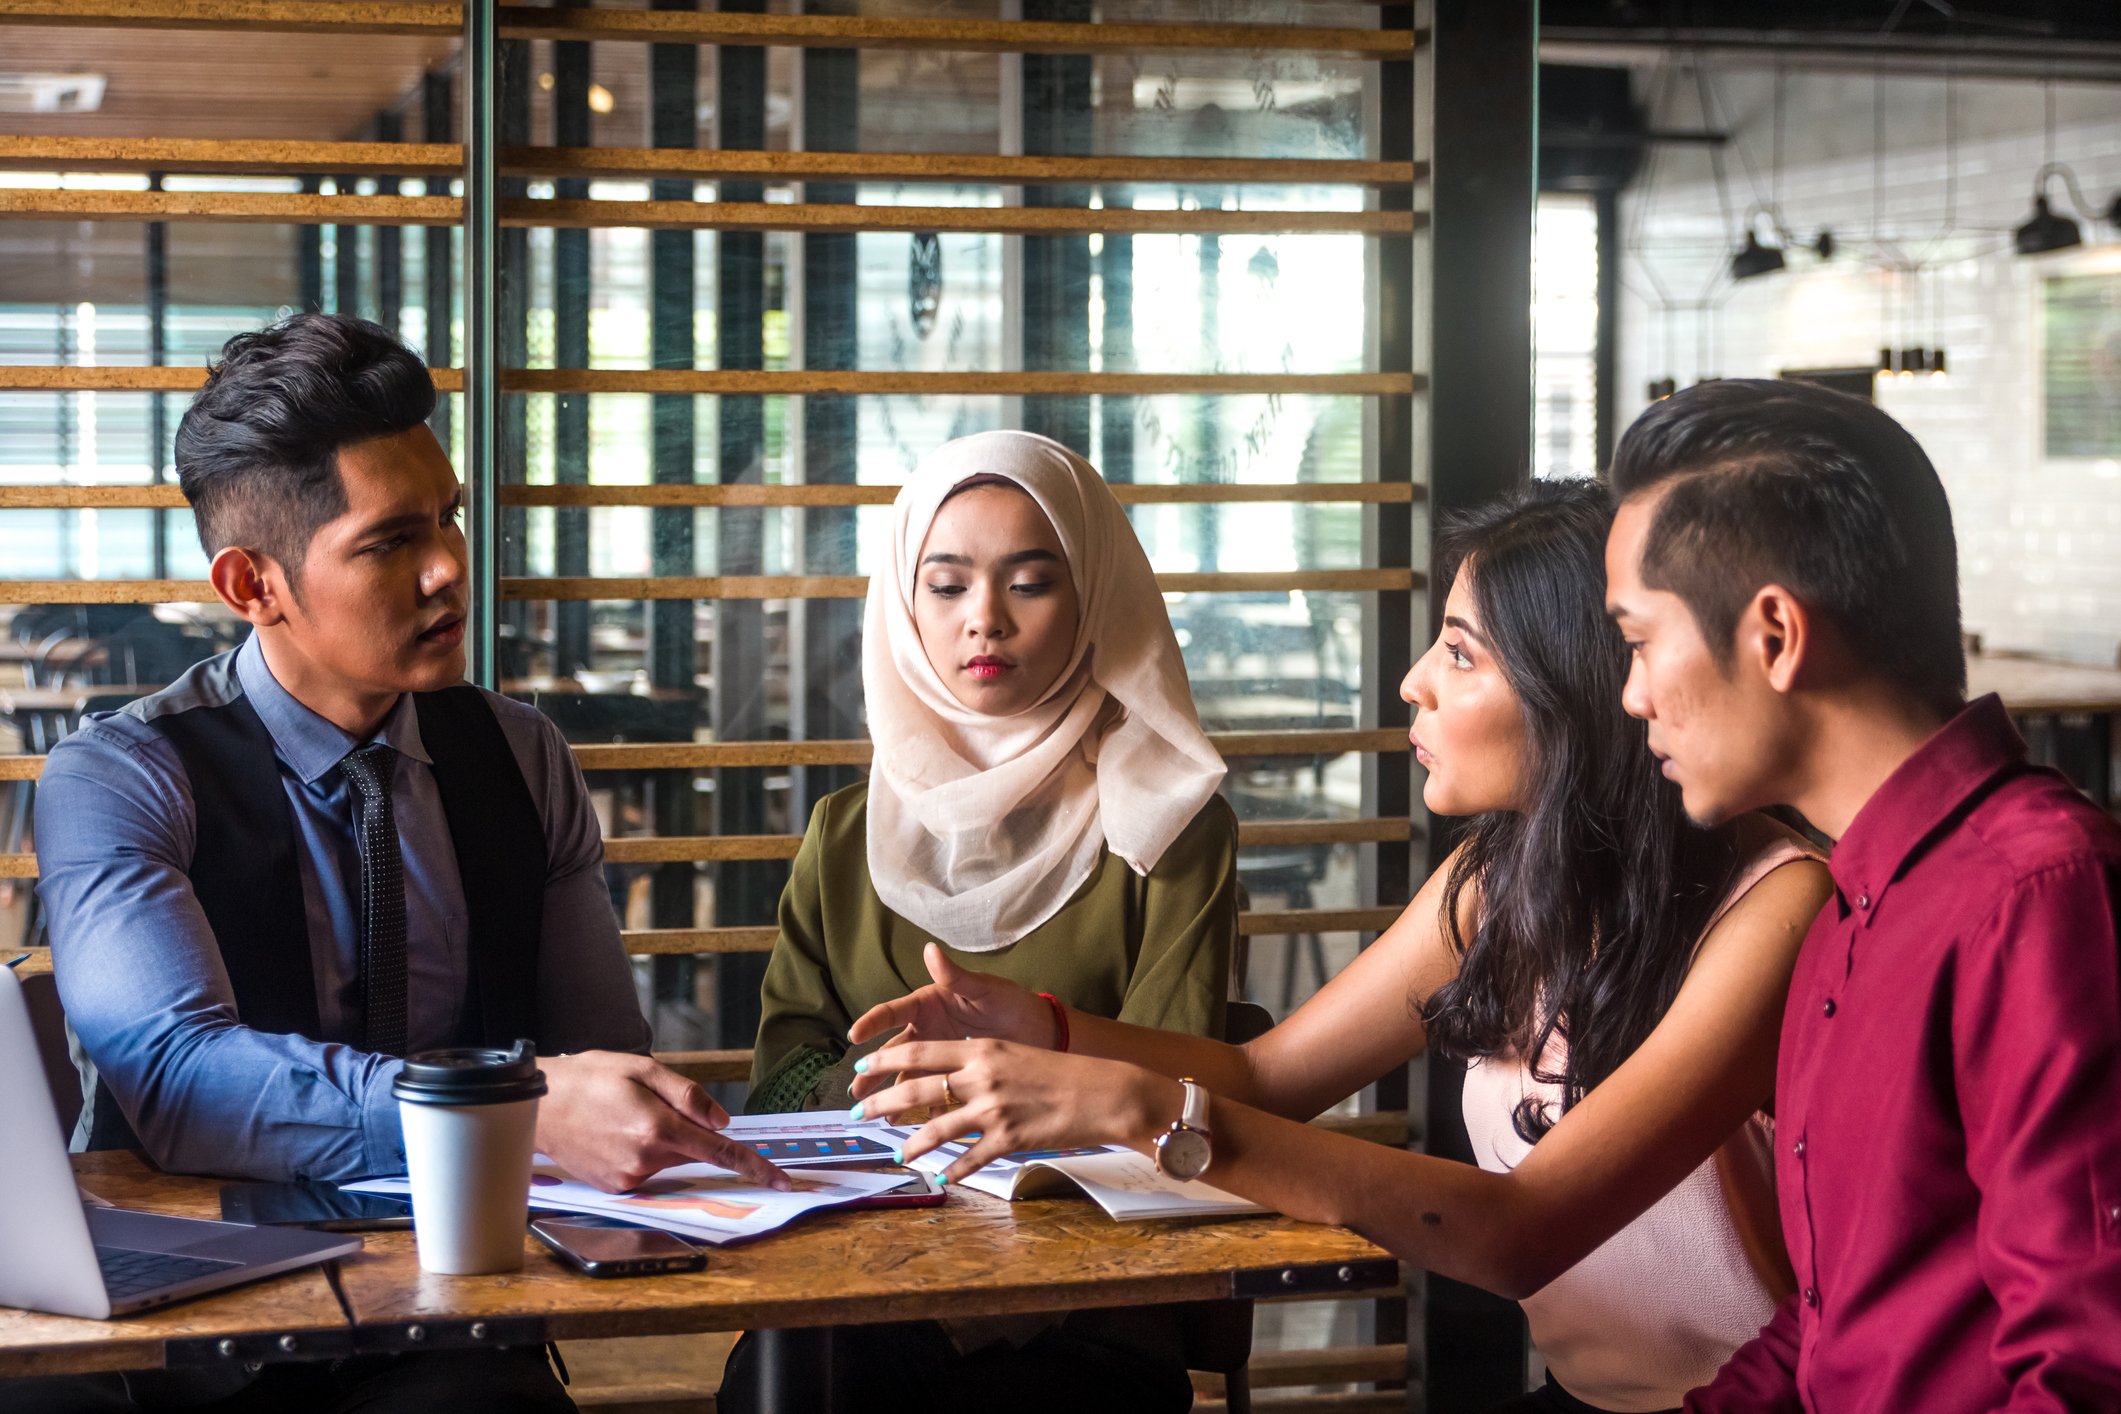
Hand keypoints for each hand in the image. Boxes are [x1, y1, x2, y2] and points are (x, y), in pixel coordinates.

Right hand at [534, 1051, 791, 1193]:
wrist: (539, 1106)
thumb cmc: (590, 1078)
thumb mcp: (643, 1069)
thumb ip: (689, 1095)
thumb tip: (722, 1121)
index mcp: (658, 1129)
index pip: (720, 1152)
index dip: (754, 1166)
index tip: (782, 1180)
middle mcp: (645, 1161)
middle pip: (692, 1151)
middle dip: (685, 1131)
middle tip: (647, 1104)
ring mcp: (628, 1179)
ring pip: (669, 1160)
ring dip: (661, 1140)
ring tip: (623, 1115)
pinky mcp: (615, 1188)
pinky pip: (647, 1170)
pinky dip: (642, 1152)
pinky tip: (614, 1132)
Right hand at [846, 944, 1059, 1101]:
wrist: (1037, 1030)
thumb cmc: (1008, 1001)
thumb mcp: (983, 988)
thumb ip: (955, 976)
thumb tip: (930, 949)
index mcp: (927, 1005)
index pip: (892, 1013)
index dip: (872, 1023)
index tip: (855, 1036)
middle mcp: (926, 1031)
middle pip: (892, 1053)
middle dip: (873, 1072)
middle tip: (857, 1091)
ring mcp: (937, 1057)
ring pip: (908, 1077)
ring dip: (894, 1096)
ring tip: (883, 1115)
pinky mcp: (951, 1076)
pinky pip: (933, 1095)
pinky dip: (924, 1110)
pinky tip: (916, 1124)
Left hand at [854, 1038, 1176, 1183]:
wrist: (1103, 1092)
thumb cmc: (1061, 1071)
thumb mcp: (1014, 1052)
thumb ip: (979, 1058)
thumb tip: (947, 1068)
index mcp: (982, 1048)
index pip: (920, 1050)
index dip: (886, 1059)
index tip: (862, 1065)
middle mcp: (982, 1076)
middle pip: (917, 1088)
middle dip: (881, 1102)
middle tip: (859, 1112)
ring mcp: (994, 1109)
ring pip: (937, 1128)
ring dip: (912, 1143)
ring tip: (897, 1154)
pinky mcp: (1009, 1138)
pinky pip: (970, 1158)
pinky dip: (953, 1169)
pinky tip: (941, 1176)